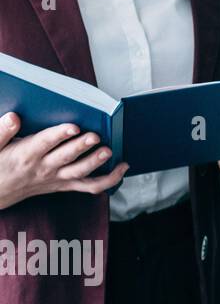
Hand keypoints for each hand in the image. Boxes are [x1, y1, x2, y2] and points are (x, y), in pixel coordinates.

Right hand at [0, 113, 129, 209]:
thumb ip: (1, 132)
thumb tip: (14, 117)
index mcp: (25, 155)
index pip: (44, 143)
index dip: (59, 134)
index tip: (73, 126)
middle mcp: (43, 168)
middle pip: (66, 157)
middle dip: (82, 146)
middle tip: (96, 136)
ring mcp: (56, 178)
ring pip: (80, 173)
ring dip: (96, 162)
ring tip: (110, 150)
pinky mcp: (65, 184)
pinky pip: (90, 186)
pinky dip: (109, 180)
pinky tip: (123, 167)